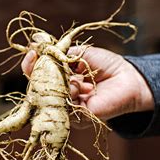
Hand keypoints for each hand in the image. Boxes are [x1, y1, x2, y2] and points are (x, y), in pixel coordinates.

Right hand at [21, 46, 153, 120]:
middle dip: (37, 72)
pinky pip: (64, 105)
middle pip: (37, 88)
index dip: (31, 64)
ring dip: (58, 82)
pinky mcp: (78, 117)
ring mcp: (68, 107)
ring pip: (49, 97)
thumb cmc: (107, 65)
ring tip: (76, 76)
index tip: (33, 51)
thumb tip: (38, 43)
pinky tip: (81, 85)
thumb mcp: (81, 53)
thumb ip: (60, 53)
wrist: (128, 78)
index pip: (36, 75)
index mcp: (59, 80)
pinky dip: (70, 91)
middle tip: (41, 59)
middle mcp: (60, 95)